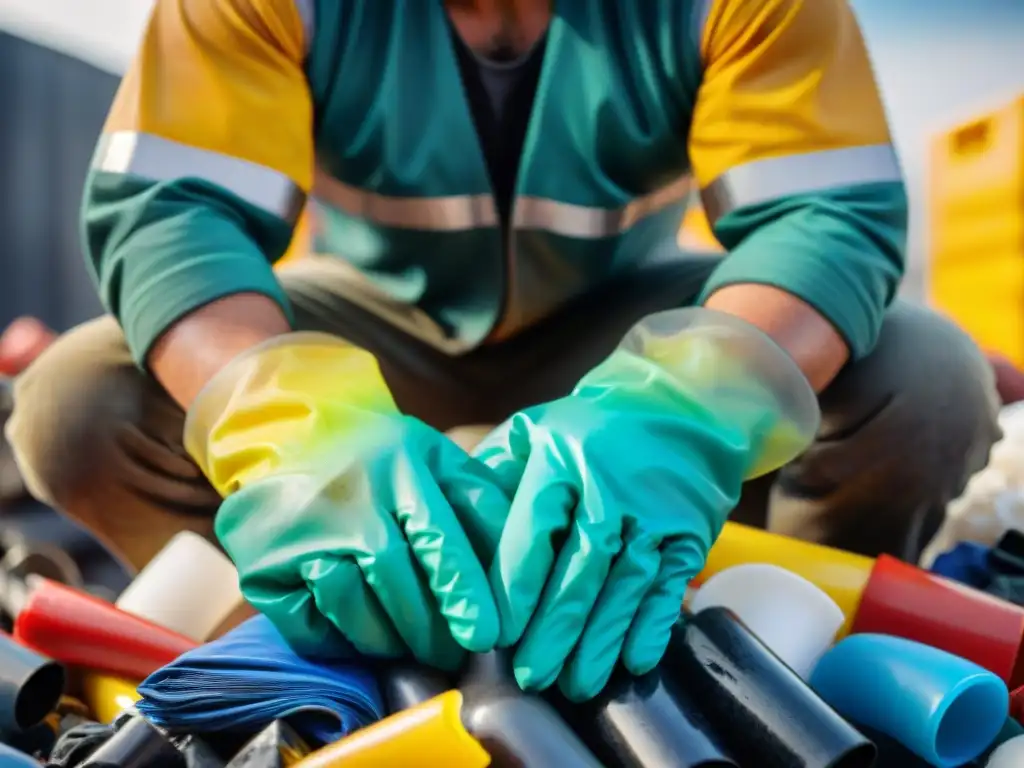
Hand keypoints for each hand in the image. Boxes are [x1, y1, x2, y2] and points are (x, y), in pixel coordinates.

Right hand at [185, 333, 509, 670]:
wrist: (283, 437)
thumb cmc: (377, 456)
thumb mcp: (433, 457)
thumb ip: (480, 499)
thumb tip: (528, 556)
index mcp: (400, 466)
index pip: (437, 536)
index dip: (464, 591)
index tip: (487, 635)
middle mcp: (347, 499)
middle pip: (395, 580)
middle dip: (431, 628)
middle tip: (454, 652)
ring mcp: (299, 534)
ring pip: (353, 609)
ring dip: (390, 640)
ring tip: (413, 647)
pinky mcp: (263, 567)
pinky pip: (310, 626)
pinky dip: (341, 642)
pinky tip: (363, 636)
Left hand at [473, 309, 819, 699]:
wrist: (683, 407)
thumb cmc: (592, 429)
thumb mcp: (537, 431)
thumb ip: (495, 473)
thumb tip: (451, 522)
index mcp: (562, 460)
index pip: (533, 531)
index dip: (514, 588)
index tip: (494, 634)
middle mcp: (612, 487)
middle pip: (579, 568)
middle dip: (554, 629)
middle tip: (531, 677)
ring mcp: (656, 513)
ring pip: (623, 585)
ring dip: (599, 640)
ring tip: (576, 684)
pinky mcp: (690, 533)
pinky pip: (668, 585)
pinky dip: (651, 625)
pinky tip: (633, 661)